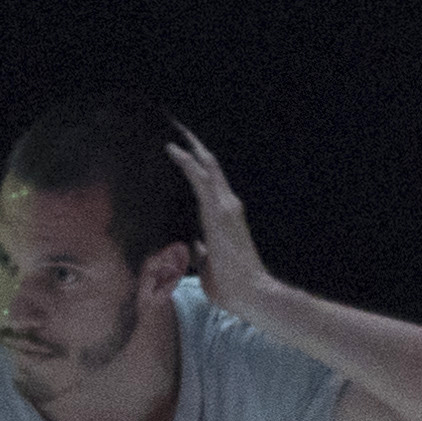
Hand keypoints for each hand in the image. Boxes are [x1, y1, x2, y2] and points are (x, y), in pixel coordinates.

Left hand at [164, 128, 282, 314]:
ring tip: (173, 130)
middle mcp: (228, 205)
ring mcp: (225, 206)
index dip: (198, 163)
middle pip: (210, 166)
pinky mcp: (218, 211)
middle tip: (177, 127)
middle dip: (194, 146)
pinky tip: (171, 149)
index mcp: (225, 216)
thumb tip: (193, 243)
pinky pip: (199, 179)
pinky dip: (185, 162)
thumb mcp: (208, 262)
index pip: (211, 182)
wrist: (250, 293)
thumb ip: (201, 249)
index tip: (183, 149)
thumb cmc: (231, 284)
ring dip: (189, 147)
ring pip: (206, 166)